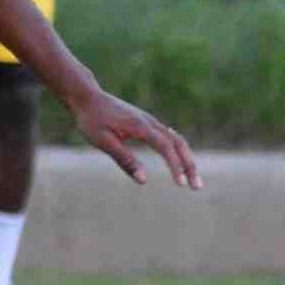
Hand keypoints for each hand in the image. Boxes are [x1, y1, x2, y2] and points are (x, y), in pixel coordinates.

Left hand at [68, 88, 201, 190]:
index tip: (180, 184)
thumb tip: (144, 180)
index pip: (166, 148)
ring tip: (191, 179)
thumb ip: (125, 160)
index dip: (175, 166)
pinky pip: (169, 137)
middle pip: (179, 143)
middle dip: (190, 165)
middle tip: (197, 187)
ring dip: (186, 159)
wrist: (87, 97)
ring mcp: (150, 121)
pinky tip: (180, 163)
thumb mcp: (104, 142)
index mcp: (141, 126)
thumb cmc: (92, 120)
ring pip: (176, 140)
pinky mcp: (146, 123)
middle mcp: (150, 122)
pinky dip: (178, 151)